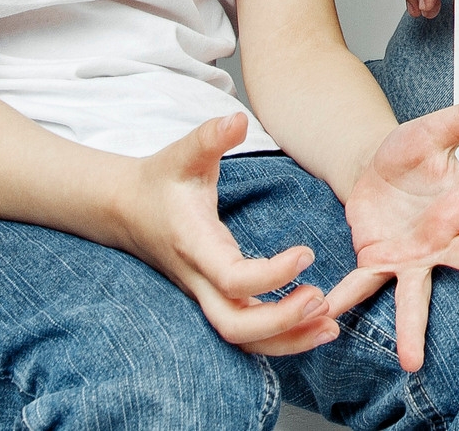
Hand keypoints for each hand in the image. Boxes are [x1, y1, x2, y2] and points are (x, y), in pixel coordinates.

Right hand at [118, 114, 340, 355]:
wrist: (126, 208)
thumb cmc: (161, 179)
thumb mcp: (184, 152)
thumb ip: (210, 137)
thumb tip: (236, 118)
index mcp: (195, 245)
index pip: (232, 278)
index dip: (271, 275)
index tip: (307, 253)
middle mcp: (199, 279)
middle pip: (235, 326)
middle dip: (281, 322)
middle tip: (324, 299)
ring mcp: (204, 294)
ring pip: (241, 339)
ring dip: (288, 340)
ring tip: (332, 326)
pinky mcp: (213, 299)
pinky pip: (245, 334)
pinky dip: (280, 338)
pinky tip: (316, 327)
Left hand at [322, 79, 458, 371]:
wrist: (371, 167)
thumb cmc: (409, 152)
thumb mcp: (436, 128)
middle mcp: (443, 239)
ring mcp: (412, 257)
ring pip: (416, 295)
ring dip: (413, 329)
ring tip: (412, 362)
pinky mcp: (378, 262)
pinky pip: (363, 284)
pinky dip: (346, 298)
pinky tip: (329, 313)